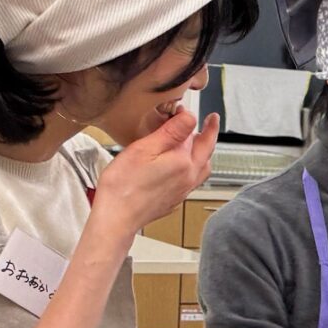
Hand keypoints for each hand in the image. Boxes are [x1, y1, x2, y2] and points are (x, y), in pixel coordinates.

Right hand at [95, 109, 220, 231]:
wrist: (117, 217)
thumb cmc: (124, 185)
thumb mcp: (145, 149)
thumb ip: (171, 132)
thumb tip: (190, 117)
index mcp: (184, 162)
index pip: (193, 133)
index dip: (187, 119)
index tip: (182, 110)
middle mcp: (189, 177)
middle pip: (206, 151)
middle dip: (209, 134)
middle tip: (210, 121)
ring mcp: (183, 190)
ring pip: (203, 167)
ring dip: (204, 152)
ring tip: (200, 142)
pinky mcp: (175, 199)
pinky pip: (193, 180)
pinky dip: (194, 168)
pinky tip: (183, 166)